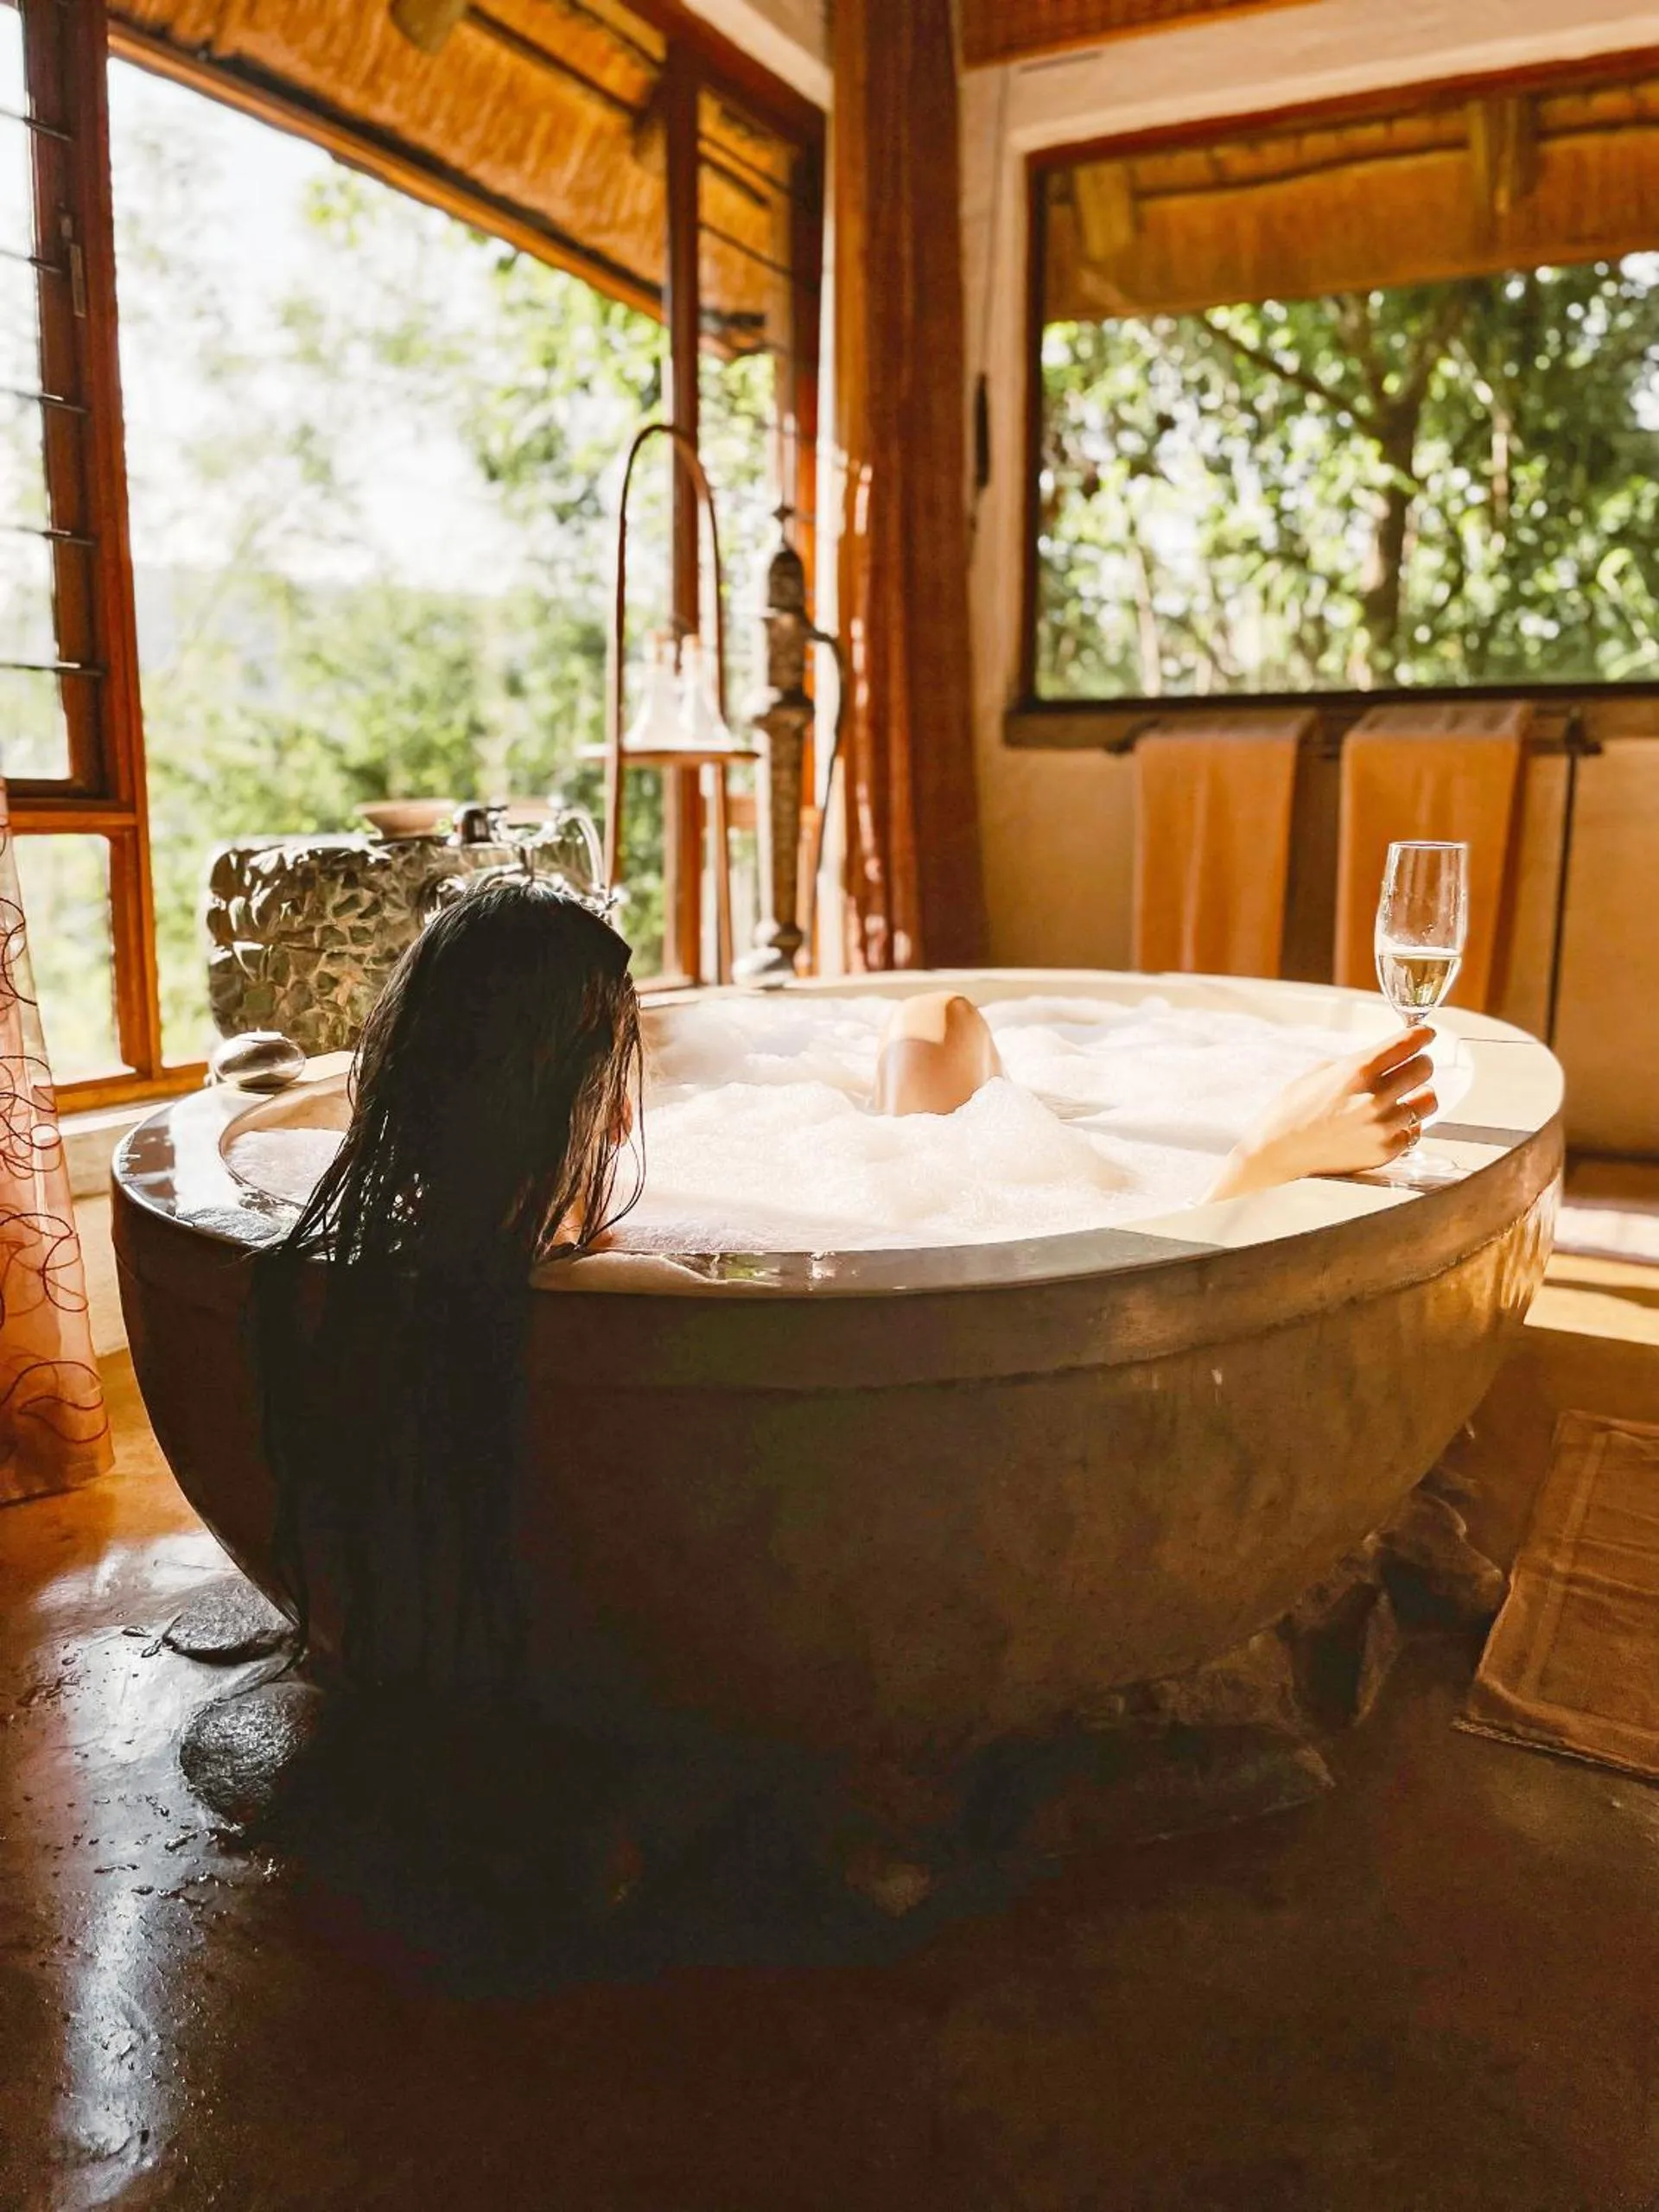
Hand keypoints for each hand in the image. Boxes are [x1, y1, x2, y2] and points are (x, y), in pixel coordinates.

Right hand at [1206, 1025, 1438, 1201]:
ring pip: (1428, 1101)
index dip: (1421, 1035)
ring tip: (1403, 1099)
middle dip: (1419, 1063)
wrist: (1276, 1153)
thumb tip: (1386, 1058)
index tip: (1425, 1034)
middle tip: (1412, 1067)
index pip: (1408, 1043)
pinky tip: (1388, 1124)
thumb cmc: (1292, 1110)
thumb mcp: (1321, 1072)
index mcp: (1358, 1069)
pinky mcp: (1385, 1151)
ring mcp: (1382, 1126)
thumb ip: (1358, 1064)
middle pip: (1424, 1068)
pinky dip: (1406, 1125)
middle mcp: (1375, 1096)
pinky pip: (1415, 1131)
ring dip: (1417, 1096)